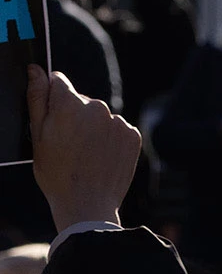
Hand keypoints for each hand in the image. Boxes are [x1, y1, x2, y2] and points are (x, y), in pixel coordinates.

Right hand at [27, 66, 140, 233]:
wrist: (88, 203)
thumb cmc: (56, 173)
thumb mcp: (37, 136)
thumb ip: (37, 98)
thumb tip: (36, 70)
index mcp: (69, 105)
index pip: (59, 82)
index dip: (51, 96)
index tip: (51, 115)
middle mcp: (98, 107)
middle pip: (81, 100)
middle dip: (72, 115)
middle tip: (66, 144)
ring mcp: (118, 121)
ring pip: (100, 116)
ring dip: (92, 128)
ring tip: (84, 154)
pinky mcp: (133, 135)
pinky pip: (117, 129)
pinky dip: (109, 139)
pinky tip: (100, 157)